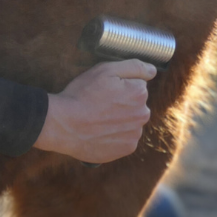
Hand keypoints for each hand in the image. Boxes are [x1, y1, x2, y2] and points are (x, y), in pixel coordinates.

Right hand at [33, 60, 153, 163]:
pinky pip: (125, 138)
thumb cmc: (82, 95)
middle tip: (99, 104)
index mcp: (140, 93)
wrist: (64, 126)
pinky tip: (100, 131)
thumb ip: (134, 66)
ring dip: (119, 119)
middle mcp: (143, 115)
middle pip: (135, 104)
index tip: (105, 90)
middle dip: (122, 102)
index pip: (137, 85)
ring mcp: (135, 134)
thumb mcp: (105, 70)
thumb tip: (152, 70)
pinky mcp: (126, 149)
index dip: (119, 85)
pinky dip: (115, 135)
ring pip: (130, 121)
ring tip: (98, 118)